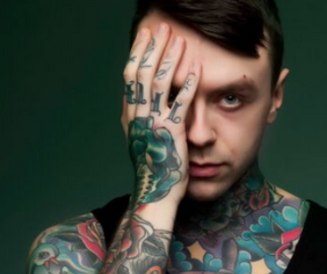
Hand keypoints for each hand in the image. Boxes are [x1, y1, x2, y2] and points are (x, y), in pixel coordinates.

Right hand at [122, 22, 201, 205]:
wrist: (156, 193)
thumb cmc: (155, 168)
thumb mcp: (143, 138)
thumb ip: (143, 117)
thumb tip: (145, 99)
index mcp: (130, 115)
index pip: (130, 75)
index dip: (138, 52)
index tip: (146, 35)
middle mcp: (138, 115)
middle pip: (141, 71)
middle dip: (153, 47)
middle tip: (162, 27)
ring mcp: (153, 123)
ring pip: (158, 82)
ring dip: (169, 58)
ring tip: (179, 39)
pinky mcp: (172, 133)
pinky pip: (180, 103)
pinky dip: (187, 83)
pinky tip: (196, 67)